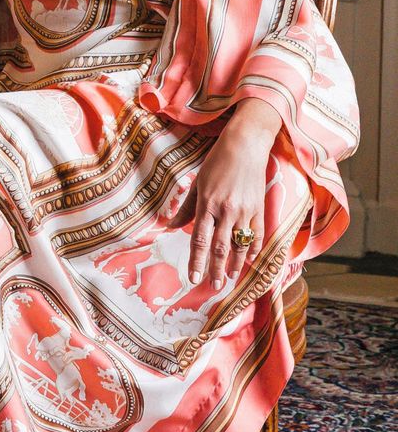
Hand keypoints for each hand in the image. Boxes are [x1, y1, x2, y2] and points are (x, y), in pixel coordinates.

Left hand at [180, 101, 282, 289]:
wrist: (246, 145)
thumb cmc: (217, 162)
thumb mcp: (198, 182)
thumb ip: (186, 208)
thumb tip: (171, 226)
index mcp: (207, 204)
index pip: (200, 240)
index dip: (197, 261)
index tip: (194, 278)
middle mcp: (227, 211)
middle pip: (220, 248)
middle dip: (216, 269)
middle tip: (213, 287)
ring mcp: (245, 212)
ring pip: (240, 246)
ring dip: (235, 265)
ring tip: (230, 279)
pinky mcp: (260, 209)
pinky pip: (258, 236)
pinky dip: (254, 250)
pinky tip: (249, 261)